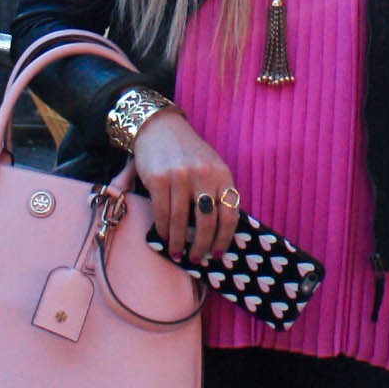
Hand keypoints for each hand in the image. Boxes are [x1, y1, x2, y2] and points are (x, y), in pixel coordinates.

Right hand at [130, 107, 239, 267]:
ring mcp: (180, 177)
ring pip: (182, 221)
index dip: (224, 238)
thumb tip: (220, 230)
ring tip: (178, 254)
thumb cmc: (188, 153)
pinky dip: (163, 229)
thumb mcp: (211, 166)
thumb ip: (217, 192)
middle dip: (202, 246)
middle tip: (198, 259)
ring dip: (179, 242)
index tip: (217, 254)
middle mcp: (203, 175)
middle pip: (207, 222)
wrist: (160, 128)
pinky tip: (164, 236)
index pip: (229, 214)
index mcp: (222, 174)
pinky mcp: (158, 179)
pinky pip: (163, 212)